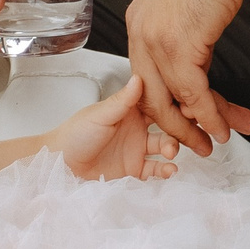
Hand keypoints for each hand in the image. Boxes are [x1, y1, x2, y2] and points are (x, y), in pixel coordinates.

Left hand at [43, 76, 180, 181]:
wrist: (61, 164)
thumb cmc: (75, 134)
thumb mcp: (100, 114)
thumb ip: (122, 100)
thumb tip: (139, 78)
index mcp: (130, 110)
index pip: (159, 104)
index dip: (175, 105)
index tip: (188, 108)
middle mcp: (137, 129)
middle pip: (167, 126)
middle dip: (178, 130)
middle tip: (181, 135)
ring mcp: (136, 150)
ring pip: (165, 148)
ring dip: (173, 150)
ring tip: (171, 154)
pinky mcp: (134, 170)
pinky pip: (155, 170)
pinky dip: (165, 171)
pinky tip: (169, 170)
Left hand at [122, 0, 249, 156]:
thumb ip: (186, 23)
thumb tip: (198, 44)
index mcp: (139, 21)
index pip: (144, 77)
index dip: (166, 106)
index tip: (189, 122)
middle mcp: (139, 32)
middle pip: (150, 97)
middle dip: (176, 127)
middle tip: (200, 145)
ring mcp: (156, 39)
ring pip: (170, 101)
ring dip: (196, 128)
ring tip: (216, 143)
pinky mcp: (180, 44)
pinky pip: (193, 94)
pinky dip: (210, 116)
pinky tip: (225, 128)